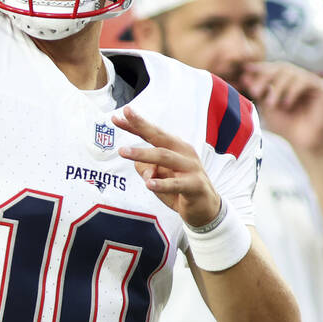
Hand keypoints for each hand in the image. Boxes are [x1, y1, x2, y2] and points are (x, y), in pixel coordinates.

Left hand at [113, 105, 220, 227]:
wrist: (206, 207)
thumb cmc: (179, 186)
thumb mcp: (158, 175)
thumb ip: (145, 168)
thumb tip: (137, 165)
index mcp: (174, 147)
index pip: (152, 133)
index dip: (134, 124)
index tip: (116, 117)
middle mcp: (183, 152)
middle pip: (159, 136)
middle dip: (142, 124)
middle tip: (126, 114)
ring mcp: (190, 167)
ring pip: (164, 156)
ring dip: (143, 153)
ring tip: (123, 152)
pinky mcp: (195, 185)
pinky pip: (176, 183)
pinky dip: (162, 184)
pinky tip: (149, 184)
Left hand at [239, 61, 322, 152]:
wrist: (304, 142)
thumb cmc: (285, 125)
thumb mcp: (267, 106)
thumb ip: (259, 90)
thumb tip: (244, 75)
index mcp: (285, 80)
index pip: (272, 68)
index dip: (259, 68)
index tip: (245, 70)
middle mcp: (298, 78)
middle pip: (280, 67)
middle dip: (265, 77)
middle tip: (254, 91)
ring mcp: (310, 82)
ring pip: (291, 73)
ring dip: (277, 87)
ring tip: (270, 104)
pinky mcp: (321, 88)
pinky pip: (304, 81)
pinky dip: (292, 90)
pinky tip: (286, 103)